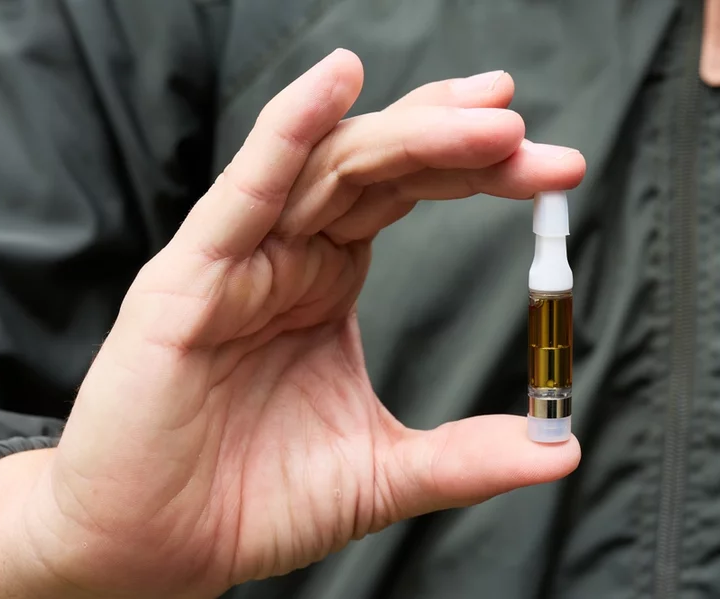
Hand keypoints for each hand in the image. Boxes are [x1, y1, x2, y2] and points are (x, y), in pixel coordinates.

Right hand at [0, 49, 584, 598]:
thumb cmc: (253, 502)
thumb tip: (562, 447)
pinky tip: (337, 83)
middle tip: (524, 126)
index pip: (407, 195)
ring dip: (407, 133)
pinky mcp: (188, 281)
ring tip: (483, 115)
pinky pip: (244, 193)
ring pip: (327, 166)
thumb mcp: (383, 473)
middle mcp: (286, 256)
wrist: (157, 551)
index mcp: (326, 282)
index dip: (477, 172)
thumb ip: (468, 456)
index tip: (550, 168)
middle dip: (456, 140)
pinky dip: (289, 133)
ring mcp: (238, 262)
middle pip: (377, 165)